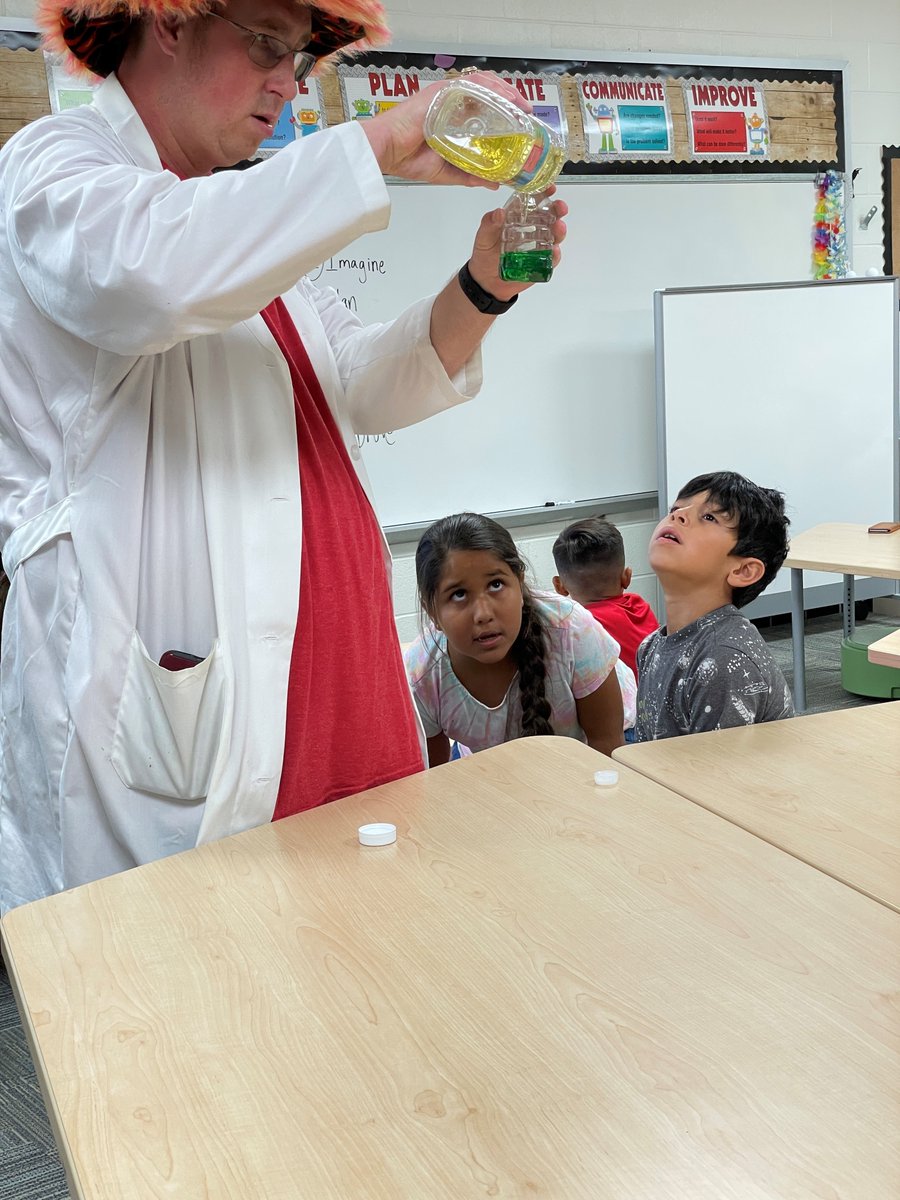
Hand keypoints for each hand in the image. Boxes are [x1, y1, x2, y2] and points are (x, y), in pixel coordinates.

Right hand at [359, 72, 529, 184]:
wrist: (386, 152)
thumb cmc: (407, 159)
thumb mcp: (448, 171)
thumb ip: (471, 176)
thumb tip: (495, 183)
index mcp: (453, 120)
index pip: (485, 110)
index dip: (506, 113)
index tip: (523, 123)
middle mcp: (452, 105)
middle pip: (489, 94)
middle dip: (512, 101)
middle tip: (528, 114)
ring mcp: (447, 96)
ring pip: (484, 85)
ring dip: (506, 93)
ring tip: (521, 105)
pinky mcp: (442, 92)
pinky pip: (471, 84)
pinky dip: (491, 88)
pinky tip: (506, 97)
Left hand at [466, 186, 568, 301]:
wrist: (486, 281)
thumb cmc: (485, 254)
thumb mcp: (483, 236)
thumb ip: (489, 224)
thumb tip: (499, 213)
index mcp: (519, 218)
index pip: (534, 201)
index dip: (543, 193)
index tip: (550, 188)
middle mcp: (532, 229)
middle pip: (550, 216)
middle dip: (558, 210)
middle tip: (560, 207)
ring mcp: (538, 246)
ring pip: (554, 235)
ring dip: (559, 230)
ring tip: (559, 228)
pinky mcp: (540, 262)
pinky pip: (551, 258)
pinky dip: (554, 254)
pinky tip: (553, 251)